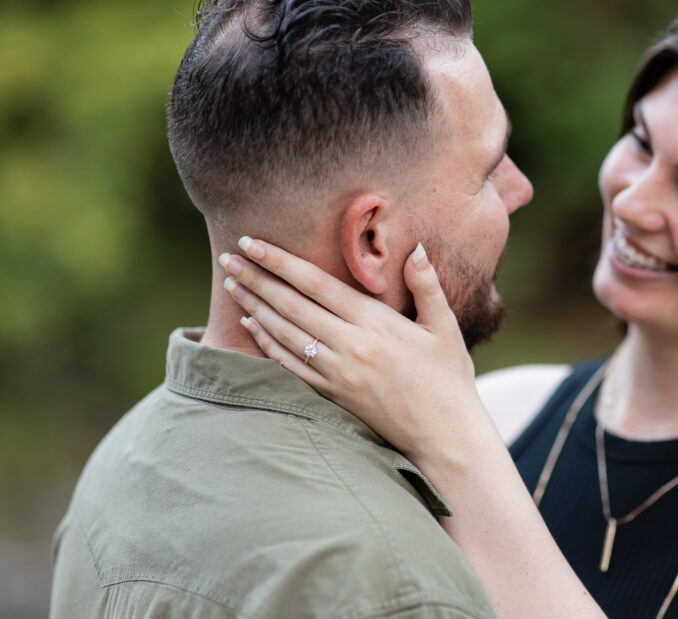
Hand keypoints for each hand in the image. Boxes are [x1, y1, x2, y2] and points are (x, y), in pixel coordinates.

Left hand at [222, 238, 604, 616]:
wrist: (445, 435)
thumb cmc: (449, 378)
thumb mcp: (445, 327)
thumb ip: (427, 285)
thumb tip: (415, 248)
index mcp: (377, 323)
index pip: (318, 284)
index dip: (282, 262)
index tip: (253, 243)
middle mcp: (351, 346)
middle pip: (292, 306)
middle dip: (257, 279)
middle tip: (227, 258)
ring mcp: (338, 373)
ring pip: (286, 335)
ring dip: (255, 307)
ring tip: (232, 286)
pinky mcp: (333, 395)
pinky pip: (291, 366)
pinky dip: (267, 344)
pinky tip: (251, 326)